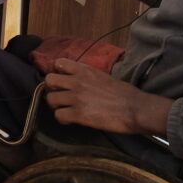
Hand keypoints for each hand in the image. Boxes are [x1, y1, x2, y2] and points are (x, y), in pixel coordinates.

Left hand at [44, 58, 172, 134]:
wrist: (134, 108)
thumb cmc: (124, 93)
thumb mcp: (103, 76)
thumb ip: (88, 76)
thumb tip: (79, 81)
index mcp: (84, 70)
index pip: (58, 63)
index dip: (57, 72)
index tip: (62, 81)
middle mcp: (77, 81)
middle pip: (48, 80)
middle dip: (52, 89)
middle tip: (61, 97)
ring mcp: (76, 97)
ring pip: (50, 99)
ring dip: (56, 106)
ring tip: (66, 110)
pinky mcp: (78, 114)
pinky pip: (58, 115)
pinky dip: (62, 119)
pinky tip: (70, 119)